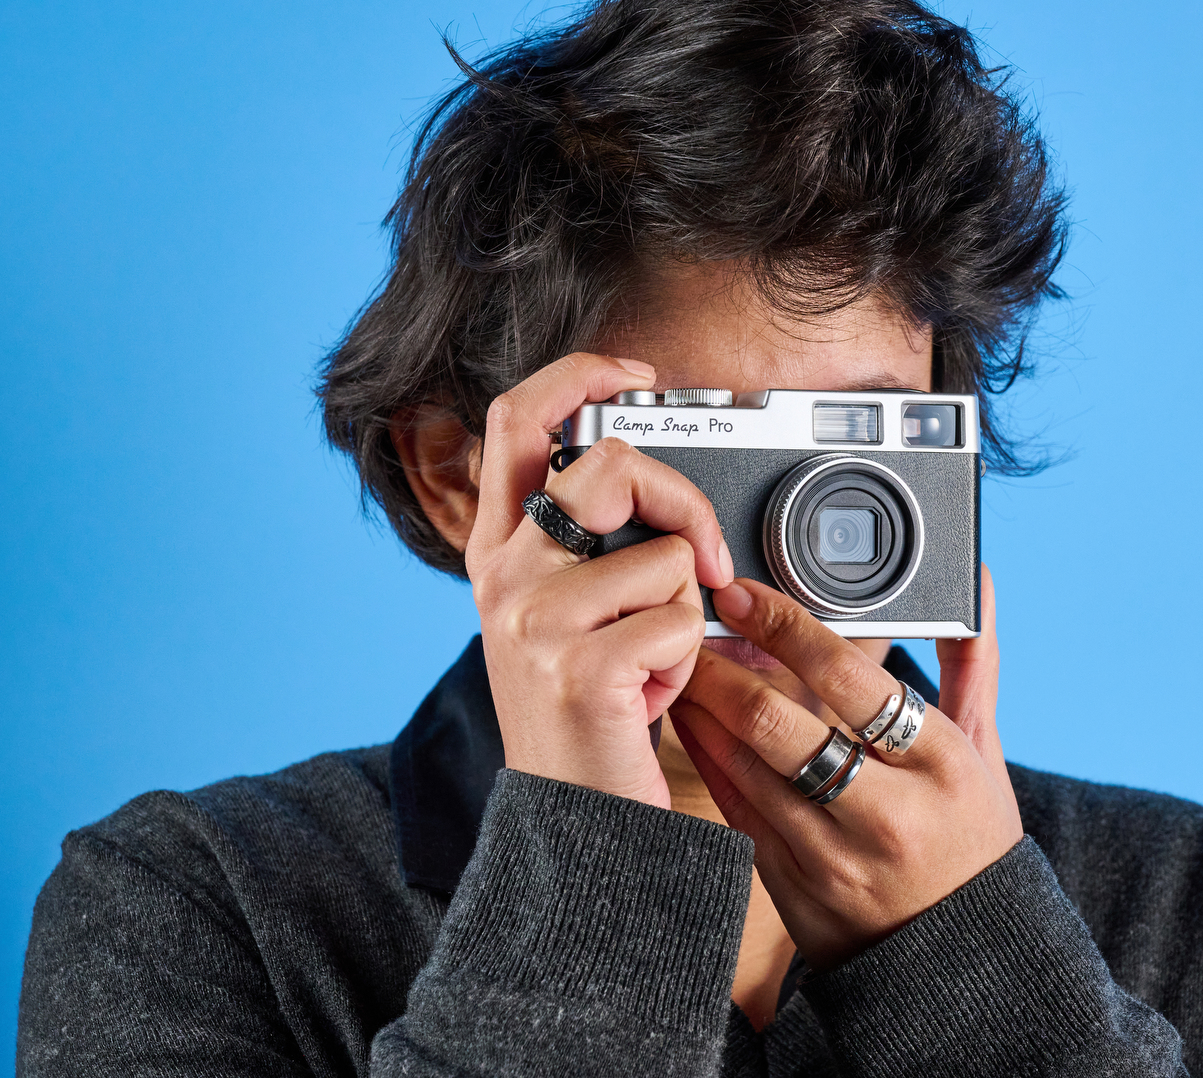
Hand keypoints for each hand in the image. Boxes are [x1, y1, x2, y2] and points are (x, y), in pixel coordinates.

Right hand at [467, 353, 736, 806]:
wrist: (574, 828)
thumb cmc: (591, 720)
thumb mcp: (568, 617)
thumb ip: (588, 543)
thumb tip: (653, 475)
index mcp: (499, 552)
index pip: (517, 419)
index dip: (579, 373)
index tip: (636, 373)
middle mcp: (504, 575)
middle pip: (612, 463)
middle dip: (685, 502)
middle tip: (703, 559)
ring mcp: (535, 619)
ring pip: (665, 552)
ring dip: (683, 610)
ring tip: (648, 663)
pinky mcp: (580, 666)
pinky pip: (681, 619)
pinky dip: (687, 660)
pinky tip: (649, 698)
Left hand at [671, 567, 1021, 968]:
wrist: (956, 961)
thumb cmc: (973, 843)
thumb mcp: (985, 757)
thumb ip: (974, 666)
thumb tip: (971, 587)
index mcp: (942, 767)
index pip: (852, 681)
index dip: (787, 629)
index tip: (744, 595)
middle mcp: (887, 814)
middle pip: (782, 726)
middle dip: (721, 668)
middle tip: (687, 627)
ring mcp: (834, 858)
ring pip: (746, 769)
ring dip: (702, 710)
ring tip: (676, 666)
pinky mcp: (794, 890)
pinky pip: (736, 812)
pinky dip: (707, 761)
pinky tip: (690, 724)